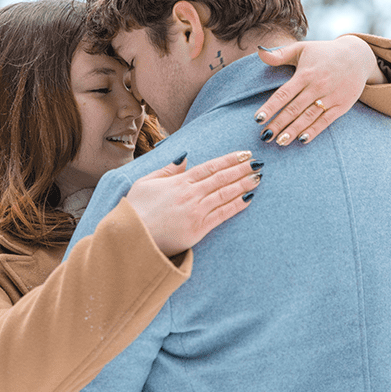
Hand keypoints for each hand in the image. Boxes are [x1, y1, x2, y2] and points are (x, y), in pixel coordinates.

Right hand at [126, 150, 260, 257]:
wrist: (132, 237)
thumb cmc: (136, 210)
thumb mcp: (146, 182)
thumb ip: (167, 170)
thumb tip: (185, 158)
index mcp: (178, 182)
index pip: (210, 167)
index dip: (229, 160)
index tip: (244, 154)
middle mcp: (190, 195)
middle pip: (221, 178)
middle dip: (241, 169)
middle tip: (258, 163)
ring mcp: (196, 212)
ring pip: (225, 194)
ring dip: (243, 184)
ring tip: (258, 177)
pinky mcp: (199, 229)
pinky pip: (222, 214)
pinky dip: (237, 205)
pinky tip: (249, 198)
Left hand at [254, 35, 383, 145]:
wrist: (358, 56)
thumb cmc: (324, 53)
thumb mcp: (302, 48)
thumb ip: (280, 53)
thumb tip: (259, 52)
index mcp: (305, 74)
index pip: (284, 93)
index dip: (270, 107)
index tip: (258, 119)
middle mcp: (318, 86)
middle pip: (294, 109)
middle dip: (278, 124)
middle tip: (265, 136)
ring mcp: (331, 97)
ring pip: (309, 117)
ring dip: (294, 130)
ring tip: (280, 142)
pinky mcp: (342, 105)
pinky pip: (326, 121)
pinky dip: (314, 131)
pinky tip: (302, 140)